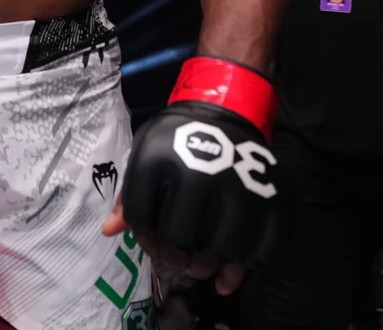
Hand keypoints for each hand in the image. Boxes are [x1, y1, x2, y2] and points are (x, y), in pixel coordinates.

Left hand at [104, 57, 280, 295]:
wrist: (225, 113)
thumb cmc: (177, 138)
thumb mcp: (145, 153)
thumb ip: (129, 193)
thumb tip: (108, 231)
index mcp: (158, 159)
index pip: (140, 219)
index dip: (144, 240)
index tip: (154, 243)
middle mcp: (199, 173)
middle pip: (179, 240)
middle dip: (176, 258)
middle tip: (181, 261)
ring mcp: (240, 186)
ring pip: (220, 251)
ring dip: (209, 267)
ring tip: (203, 266)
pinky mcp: (273, 198)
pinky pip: (259, 250)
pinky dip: (245, 268)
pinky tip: (231, 271)